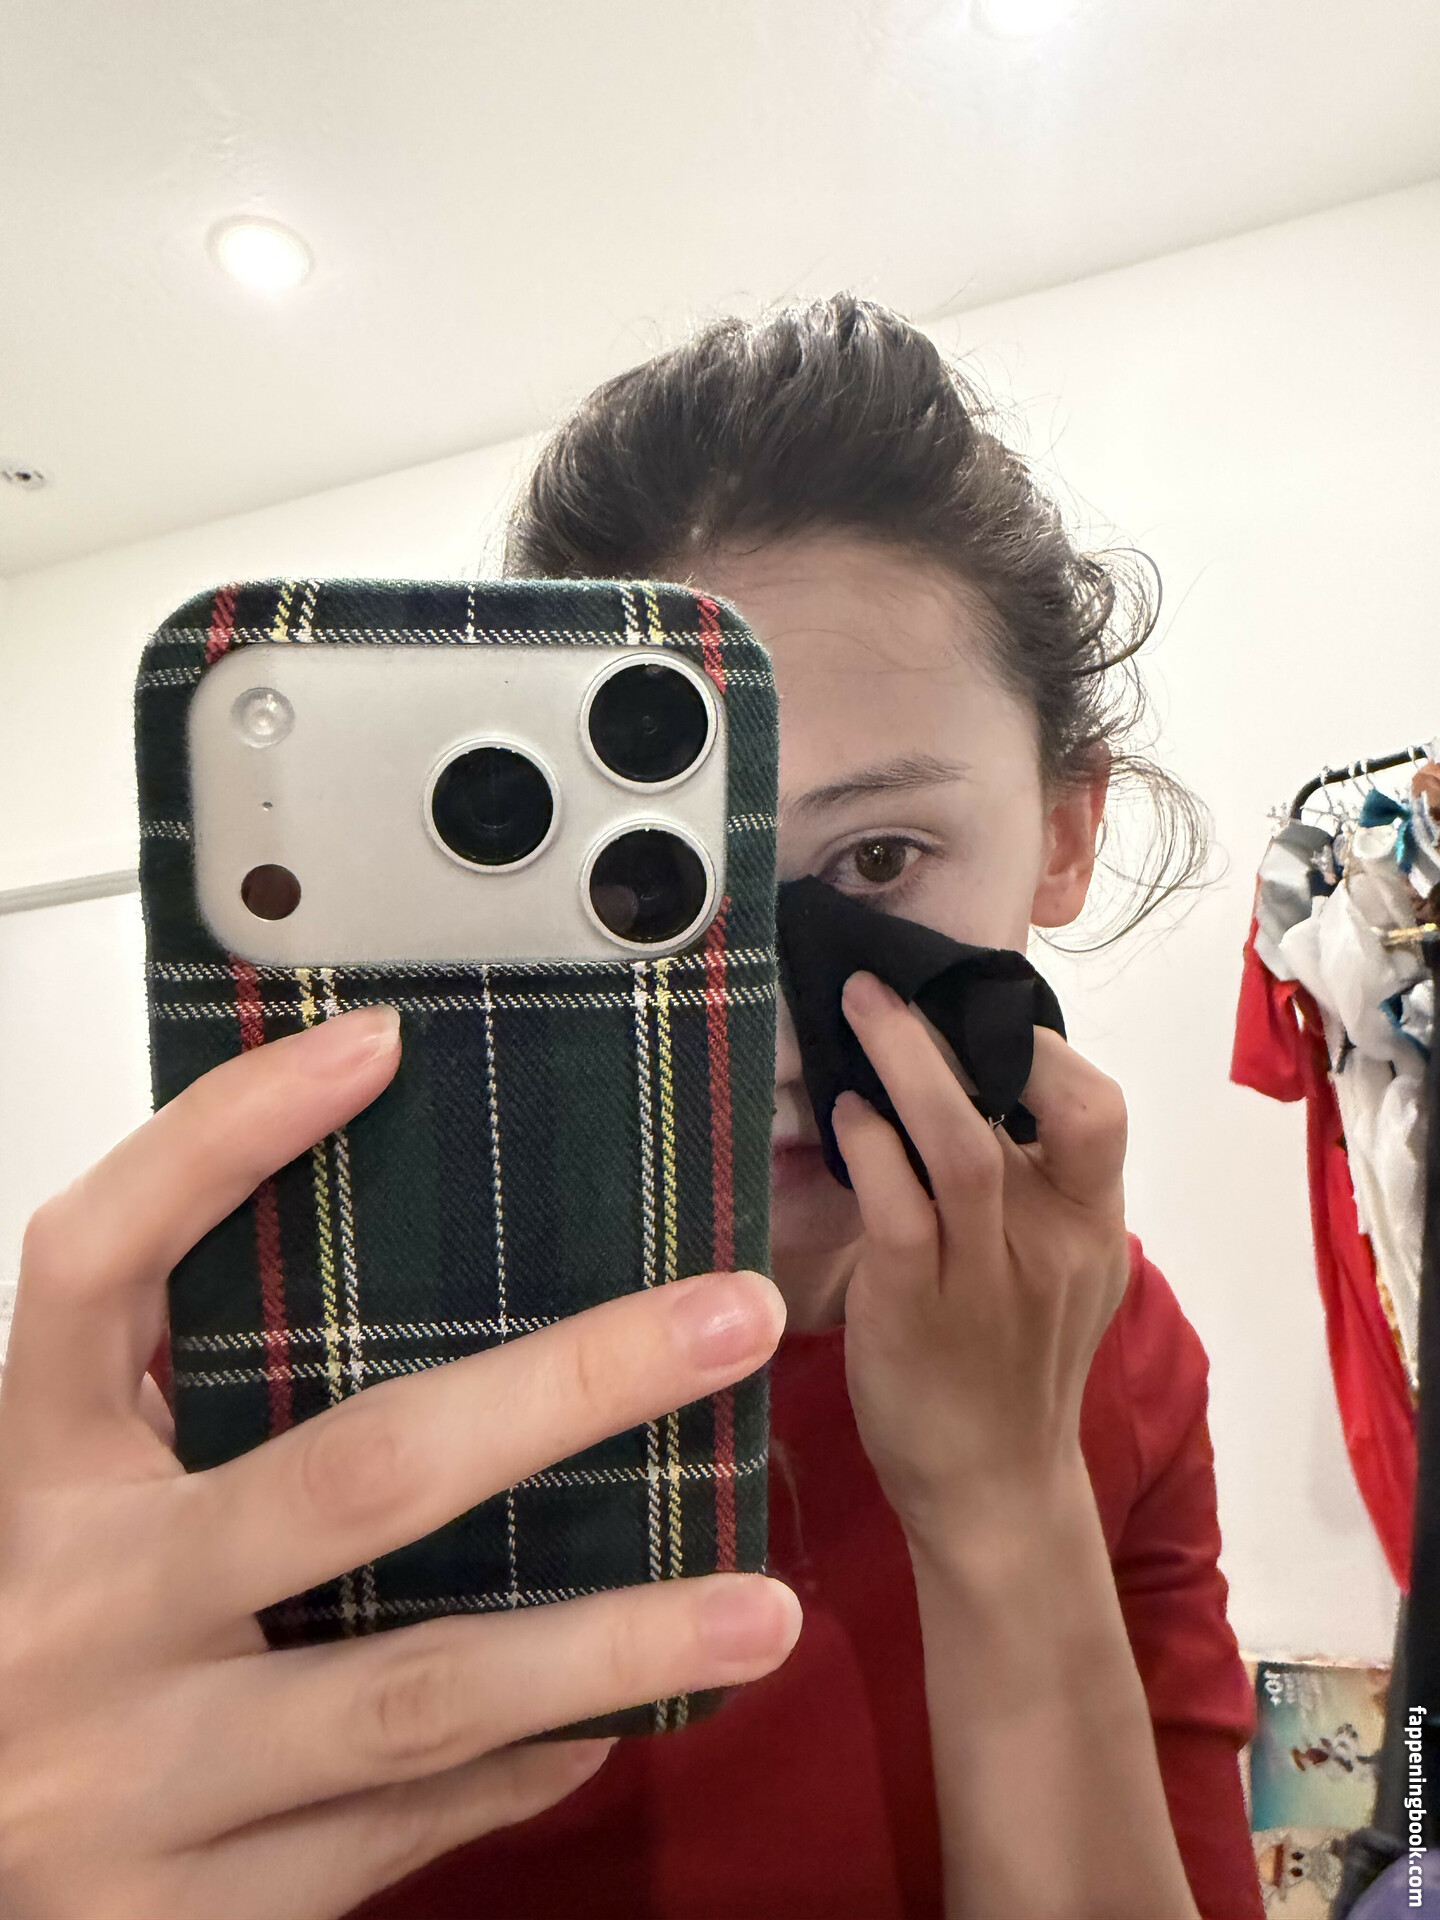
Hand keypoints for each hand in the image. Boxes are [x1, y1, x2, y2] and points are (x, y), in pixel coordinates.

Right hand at [0, 1007, 798, 1919]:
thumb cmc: (42, 1649)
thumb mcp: (84, 1506)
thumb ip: (199, 1399)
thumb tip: (448, 1281)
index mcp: (39, 1474)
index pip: (102, 1263)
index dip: (224, 1139)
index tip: (378, 1045)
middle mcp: (80, 1610)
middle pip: (353, 1470)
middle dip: (570, 1389)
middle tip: (731, 1318)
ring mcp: (136, 1776)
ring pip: (416, 1689)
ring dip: (611, 1637)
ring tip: (760, 1606)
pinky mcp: (185, 1914)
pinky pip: (404, 1825)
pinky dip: (527, 1763)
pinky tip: (621, 1715)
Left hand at [832, 972, 1129, 1548]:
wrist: (995, 1489)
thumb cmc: (1015, 1364)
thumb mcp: (1056, 1268)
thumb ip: (1033, 1185)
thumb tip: (963, 1080)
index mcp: (1094, 1222)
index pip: (1098, 1107)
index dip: (1039, 1047)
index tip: (972, 1012)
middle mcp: (1053, 1240)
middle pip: (1035, 1105)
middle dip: (954, 1032)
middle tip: (885, 986)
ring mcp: (987, 1274)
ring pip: (961, 1144)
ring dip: (905, 1066)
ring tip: (858, 1013)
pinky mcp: (917, 1305)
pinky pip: (899, 1207)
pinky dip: (871, 1147)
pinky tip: (846, 1118)